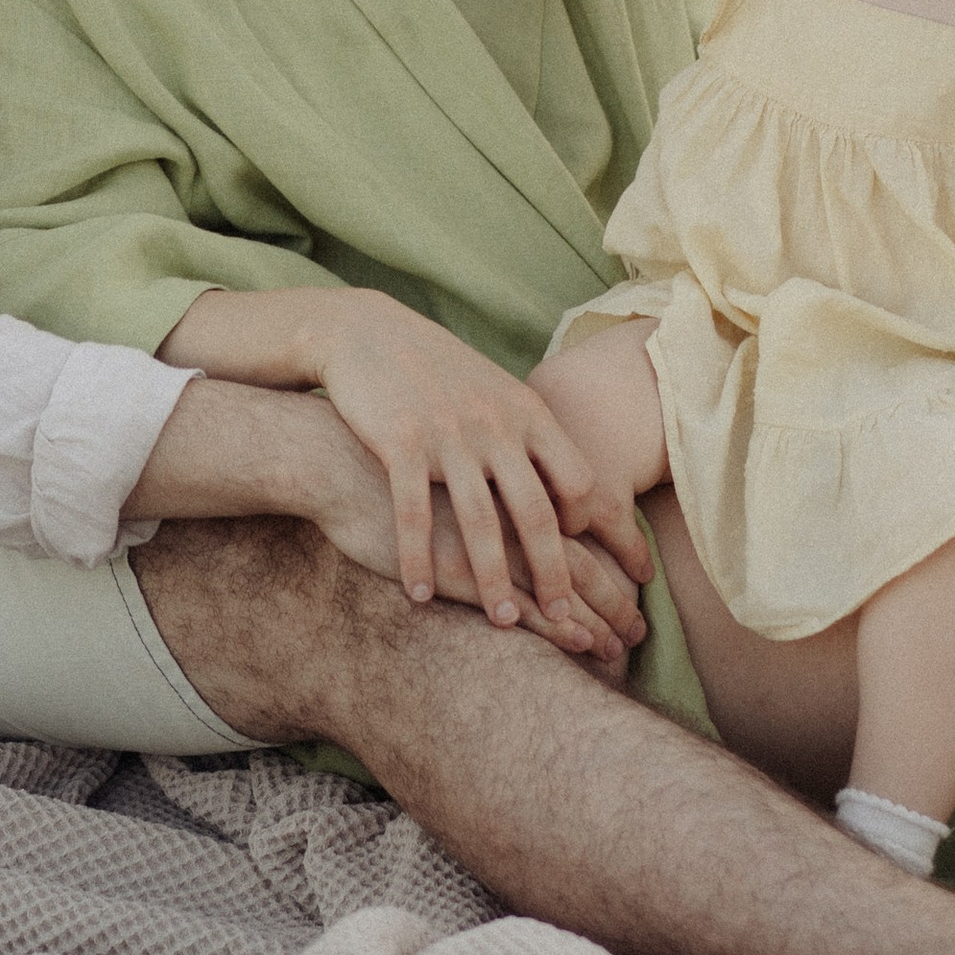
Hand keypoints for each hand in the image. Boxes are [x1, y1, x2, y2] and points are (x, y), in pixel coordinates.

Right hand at [303, 289, 652, 624]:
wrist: (365, 332)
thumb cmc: (436, 370)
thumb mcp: (495, 393)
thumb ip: (530, 436)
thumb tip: (571, 485)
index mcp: (526, 413)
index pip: (578, 481)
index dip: (588, 528)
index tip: (589, 562)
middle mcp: (494, 424)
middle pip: (537, 511)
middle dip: (554, 573)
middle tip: (568, 620)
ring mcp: (447, 434)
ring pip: (480, 522)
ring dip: (493, 579)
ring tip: (503, 622)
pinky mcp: (399, 442)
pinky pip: (413, 514)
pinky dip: (418, 560)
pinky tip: (419, 596)